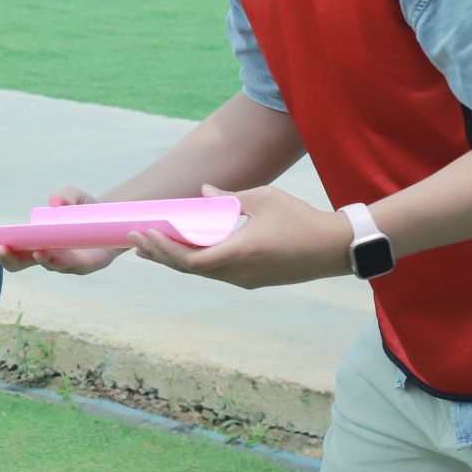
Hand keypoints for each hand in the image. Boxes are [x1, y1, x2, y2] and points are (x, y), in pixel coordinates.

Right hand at [0, 186, 125, 275]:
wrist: (114, 222)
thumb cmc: (86, 210)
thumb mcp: (74, 196)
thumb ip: (65, 195)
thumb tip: (55, 202)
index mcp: (35, 239)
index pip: (12, 250)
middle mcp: (46, 253)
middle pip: (21, 263)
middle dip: (7, 259)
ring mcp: (63, 261)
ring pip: (46, 265)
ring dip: (37, 258)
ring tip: (35, 250)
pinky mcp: (83, 266)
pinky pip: (70, 266)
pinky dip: (59, 260)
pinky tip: (51, 253)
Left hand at [129, 184, 351, 289]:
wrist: (336, 248)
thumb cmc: (301, 220)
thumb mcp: (264, 199)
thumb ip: (230, 197)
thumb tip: (202, 192)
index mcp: (239, 253)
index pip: (189, 259)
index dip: (163, 248)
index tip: (144, 233)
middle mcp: (239, 272)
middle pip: (189, 269)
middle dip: (160, 254)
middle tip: (135, 239)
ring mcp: (246, 279)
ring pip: (202, 272)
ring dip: (175, 260)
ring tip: (149, 248)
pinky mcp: (254, 279)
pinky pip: (216, 272)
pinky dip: (195, 261)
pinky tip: (184, 250)